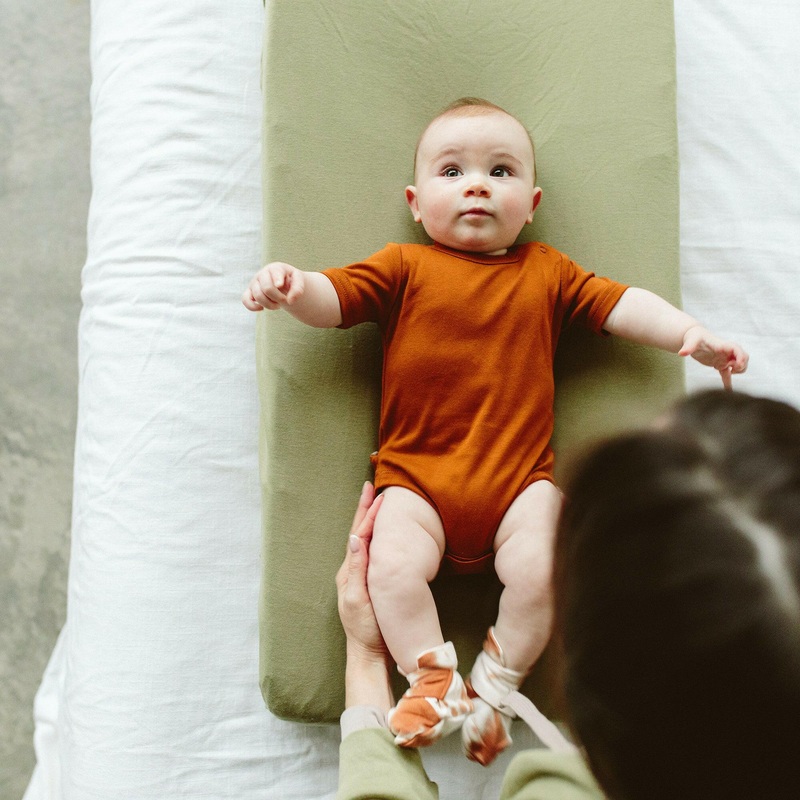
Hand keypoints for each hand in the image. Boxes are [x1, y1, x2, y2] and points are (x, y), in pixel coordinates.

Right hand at [242, 262, 304, 310]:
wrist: (284, 284)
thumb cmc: (291, 282)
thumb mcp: (299, 282)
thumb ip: (298, 289)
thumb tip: (290, 301)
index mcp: (276, 268)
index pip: (275, 272)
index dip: (276, 279)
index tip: (279, 285)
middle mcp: (263, 273)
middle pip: (267, 288)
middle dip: (278, 298)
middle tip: (285, 300)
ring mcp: (254, 282)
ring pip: (258, 296)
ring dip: (270, 305)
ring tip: (277, 304)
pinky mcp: (249, 292)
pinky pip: (245, 300)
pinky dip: (252, 307)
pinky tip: (262, 308)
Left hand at [335, 483, 388, 664]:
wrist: (371, 655)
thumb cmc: (367, 631)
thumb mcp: (360, 599)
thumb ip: (357, 569)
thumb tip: (356, 538)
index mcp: (350, 572)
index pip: (360, 535)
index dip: (367, 514)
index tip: (375, 493)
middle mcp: (354, 570)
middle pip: (361, 533)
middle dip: (366, 510)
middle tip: (373, 488)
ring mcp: (362, 577)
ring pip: (367, 541)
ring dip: (372, 521)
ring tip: (377, 503)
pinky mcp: (371, 583)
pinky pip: (374, 554)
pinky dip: (378, 538)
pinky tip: (384, 533)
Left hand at [679, 325, 748, 389]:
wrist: (692, 337)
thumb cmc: (694, 337)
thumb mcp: (691, 341)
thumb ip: (688, 347)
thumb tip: (681, 353)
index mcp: (723, 345)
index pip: (738, 350)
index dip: (741, 357)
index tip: (736, 366)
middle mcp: (726, 352)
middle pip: (744, 358)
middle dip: (742, 365)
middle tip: (731, 370)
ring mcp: (724, 359)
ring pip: (739, 366)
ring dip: (737, 372)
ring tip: (728, 374)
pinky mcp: (719, 364)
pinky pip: (726, 374)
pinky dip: (728, 382)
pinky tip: (727, 391)